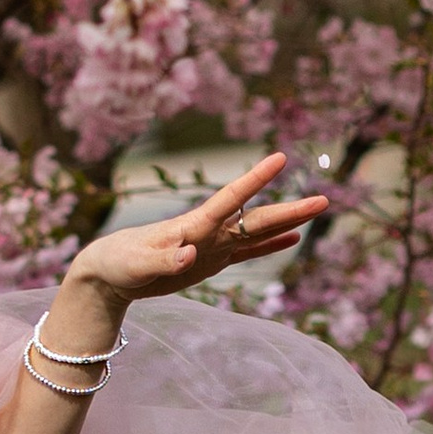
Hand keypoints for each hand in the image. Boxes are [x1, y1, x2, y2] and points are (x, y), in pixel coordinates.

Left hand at [66, 152, 330, 304]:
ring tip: (318, 209)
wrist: (109, 274)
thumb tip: (190, 254)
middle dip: (290, 210)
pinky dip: (270, 246)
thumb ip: (163, 260)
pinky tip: (293, 240)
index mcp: (193, 226)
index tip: (280, 159)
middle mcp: (209, 231)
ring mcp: (213, 245)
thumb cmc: (118, 264)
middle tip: (324, 200)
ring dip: (288, 223)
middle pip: (256, 218)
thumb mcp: (136, 266)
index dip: (254, 180)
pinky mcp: (211, 261)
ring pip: (258, 232)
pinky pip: (247, 252)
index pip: (230, 199)